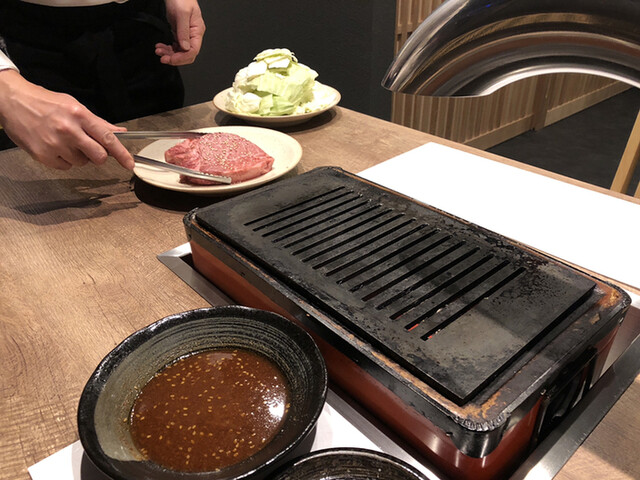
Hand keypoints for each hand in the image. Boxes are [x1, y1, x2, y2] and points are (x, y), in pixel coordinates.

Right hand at [0, 69, 133, 169]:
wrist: (12, 101)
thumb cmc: (45, 103)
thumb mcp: (74, 106)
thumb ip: (98, 122)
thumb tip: (120, 132)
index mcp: (79, 115)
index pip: (107, 138)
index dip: (122, 154)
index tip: (130, 164)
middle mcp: (68, 129)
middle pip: (98, 156)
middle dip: (98, 156)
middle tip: (89, 148)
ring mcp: (55, 143)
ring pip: (81, 163)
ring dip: (78, 156)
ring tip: (64, 141)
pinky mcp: (43, 155)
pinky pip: (65, 167)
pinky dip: (63, 160)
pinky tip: (54, 146)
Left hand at [156, 0, 204, 65]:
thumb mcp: (182, 13)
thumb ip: (183, 31)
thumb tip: (185, 47)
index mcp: (197, 31)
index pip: (193, 51)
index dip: (182, 57)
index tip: (171, 59)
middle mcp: (193, 35)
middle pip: (187, 54)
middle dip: (175, 58)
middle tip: (163, 58)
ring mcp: (185, 35)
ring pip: (179, 52)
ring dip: (169, 54)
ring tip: (159, 51)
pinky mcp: (178, 33)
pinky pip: (174, 46)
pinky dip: (167, 49)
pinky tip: (160, 47)